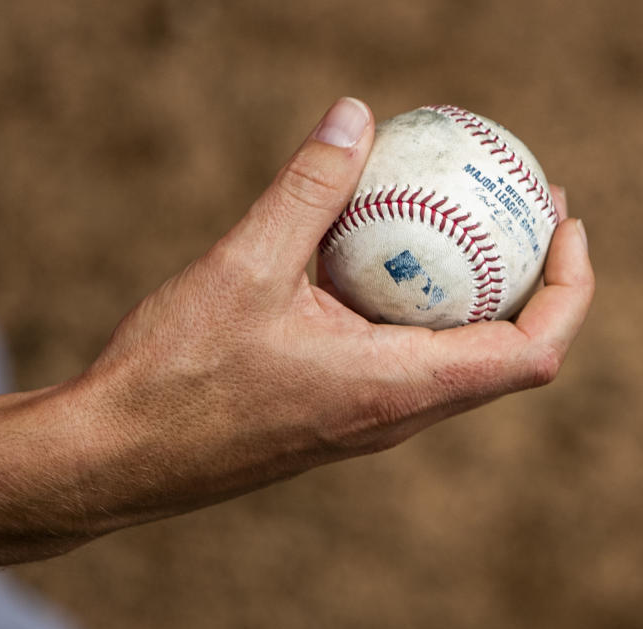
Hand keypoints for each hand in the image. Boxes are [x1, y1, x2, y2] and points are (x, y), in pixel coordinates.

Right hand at [72, 98, 593, 529]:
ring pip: (446, 360)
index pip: (530, 351)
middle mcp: (389, 417)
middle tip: (511, 205)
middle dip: (526, 278)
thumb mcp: (244, 267)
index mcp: (393, 389)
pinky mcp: (325, 419)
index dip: (569, 286)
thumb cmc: (176, 375)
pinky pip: (394, 364)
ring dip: (465, 295)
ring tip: (442, 225)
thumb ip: (307, 191)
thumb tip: (354, 117)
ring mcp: (357, 424)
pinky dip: (406, 312)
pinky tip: (356, 267)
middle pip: (500, 354)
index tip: (560, 221)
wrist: (115, 455)